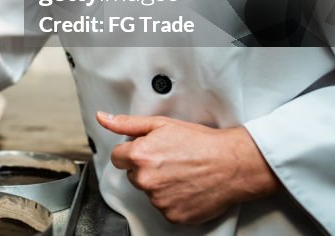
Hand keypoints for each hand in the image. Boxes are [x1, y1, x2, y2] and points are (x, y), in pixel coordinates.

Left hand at [96, 112, 279, 224]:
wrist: (231, 164)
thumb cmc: (200, 142)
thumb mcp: (161, 124)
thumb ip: (127, 123)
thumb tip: (103, 118)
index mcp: (139, 156)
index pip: (117, 158)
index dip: (132, 153)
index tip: (148, 152)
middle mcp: (146, 180)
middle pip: (133, 176)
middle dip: (146, 168)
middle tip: (170, 160)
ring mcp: (159, 200)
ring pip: (149, 192)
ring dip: (160, 185)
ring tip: (182, 173)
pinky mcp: (172, 216)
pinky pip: (164, 208)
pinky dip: (173, 200)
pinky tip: (187, 187)